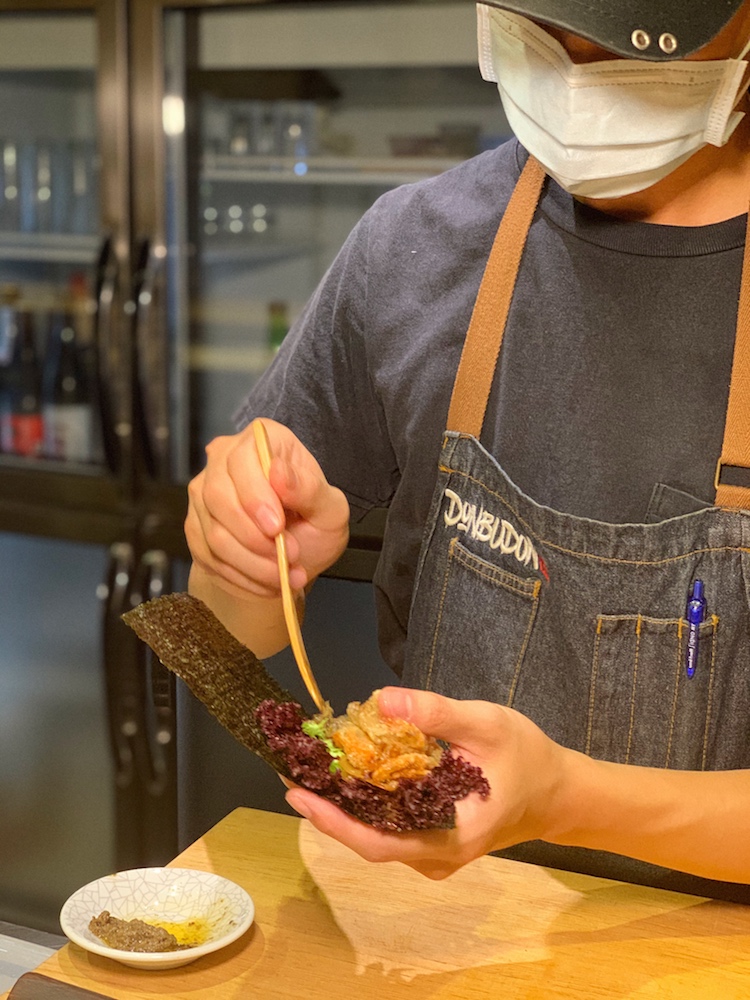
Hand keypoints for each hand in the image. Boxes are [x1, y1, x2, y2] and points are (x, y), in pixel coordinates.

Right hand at [185, 418, 349, 598]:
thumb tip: (279, 472)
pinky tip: (265, 582)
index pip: (242, 459)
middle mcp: (224, 460)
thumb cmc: (315, 521)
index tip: (277, 528)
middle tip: (287, 557)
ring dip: (250, 563)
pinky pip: (207, 556)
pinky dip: (239, 576)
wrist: (295, 555)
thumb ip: (309, 489)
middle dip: (253, 537)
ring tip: (283, 575)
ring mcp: (204, 494)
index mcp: (262, 440)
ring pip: (212, 533)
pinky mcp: (195, 527)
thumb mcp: (330, 508)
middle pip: (217, 496)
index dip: (255, 496)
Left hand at [285, 687, 569, 879]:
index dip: (334, 821)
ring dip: (340, 803)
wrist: (559, 791)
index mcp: (451, 839)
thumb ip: (437, 714)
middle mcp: (435, 856)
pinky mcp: (430, 838)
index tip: (298, 794)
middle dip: (325, 807)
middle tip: (289, 770)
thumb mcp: (487, 725)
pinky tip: (343, 772)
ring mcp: (432, 851)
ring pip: (375, 834)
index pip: (380, 842)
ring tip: (306, 769)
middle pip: (367, 840)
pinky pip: (387, 825)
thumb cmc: (528, 758)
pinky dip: (362, 800)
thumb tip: (383, 701)